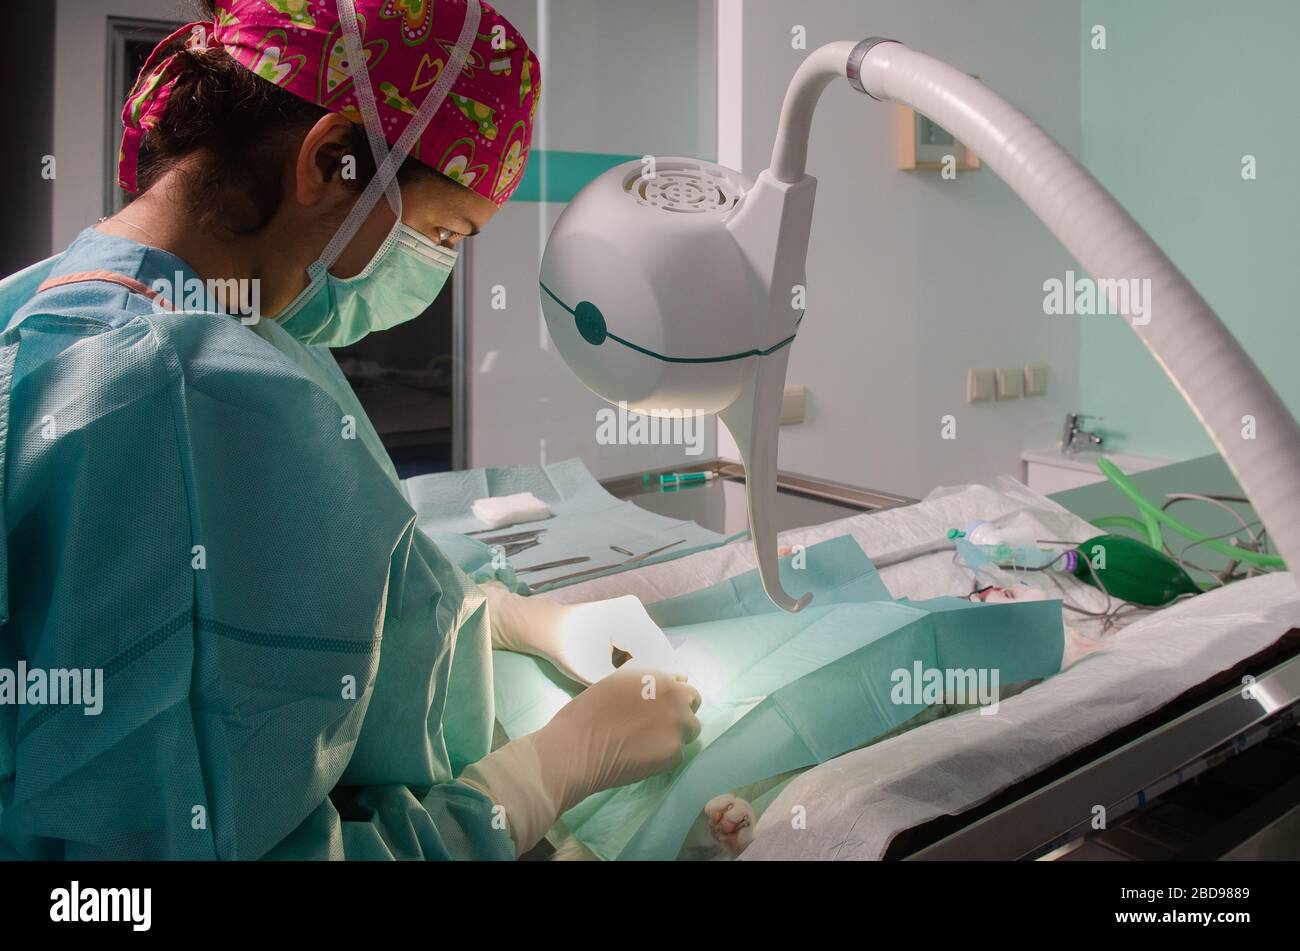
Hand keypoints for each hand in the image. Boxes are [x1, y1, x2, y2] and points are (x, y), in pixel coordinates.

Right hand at [460, 668, 701, 852]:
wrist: (576, 748)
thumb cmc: (587, 712)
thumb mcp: (618, 683)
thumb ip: (649, 682)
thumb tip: (677, 680)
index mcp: (658, 678)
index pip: (683, 686)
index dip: (672, 697)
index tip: (660, 707)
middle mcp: (674, 699)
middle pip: (693, 705)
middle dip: (680, 712)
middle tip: (656, 724)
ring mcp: (677, 728)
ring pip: (689, 731)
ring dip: (675, 734)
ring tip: (648, 742)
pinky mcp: (673, 755)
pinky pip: (678, 753)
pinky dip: (664, 755)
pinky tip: (642, 756)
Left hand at [482, 582, 676, 683]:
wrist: (547, 628)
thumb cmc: (567, 651)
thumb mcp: (596, 675)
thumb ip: (626, 686)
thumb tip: (654, 696)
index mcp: (629, 619)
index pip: (655, 656)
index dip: (656, 680)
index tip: (653, 700)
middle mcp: (636, 610)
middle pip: (658, 648)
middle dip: (655, 673)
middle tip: (649, 697)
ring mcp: (633, 609)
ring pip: (653, 644)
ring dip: (650, 666)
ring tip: (640, 688)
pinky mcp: (629, 614)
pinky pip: (644, 639)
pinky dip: (641, 657)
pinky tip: (631, 673)